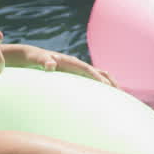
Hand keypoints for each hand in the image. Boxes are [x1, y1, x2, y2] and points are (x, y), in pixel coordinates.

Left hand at [1, 43, 116, 86]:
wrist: (32, 56)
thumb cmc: (33, 58)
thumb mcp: (36, 59)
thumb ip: (43, 61)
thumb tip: (51, 65)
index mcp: (70, 62)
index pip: (88, 70)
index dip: (98, 78)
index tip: (107, 87)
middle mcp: (77, 65)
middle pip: (99, 72)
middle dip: (110, 82)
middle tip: (122, 94)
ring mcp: (77, 70)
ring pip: (99, 76)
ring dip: (109, 84)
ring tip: (120, 97)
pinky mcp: (75, 75)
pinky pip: (91, 81)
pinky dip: (101, 87)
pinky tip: (105, 98)